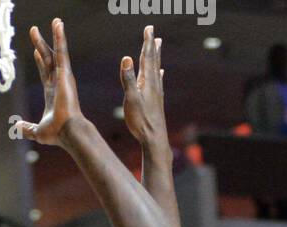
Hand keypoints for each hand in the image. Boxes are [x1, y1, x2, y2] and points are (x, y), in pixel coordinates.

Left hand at [23, 20, 84, 147]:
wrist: (67, 132)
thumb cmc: (56, 134)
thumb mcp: (36, 131)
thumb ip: (26, 128)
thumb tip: (16, 127)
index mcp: (52, 93)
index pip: (45, 72)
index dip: (40, 61)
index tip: (36, 51)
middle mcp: (58, 82)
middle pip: (48, 58)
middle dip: (41, 44)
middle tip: (34, 30)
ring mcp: (62, 76)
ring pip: (57, 51)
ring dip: (55, 35)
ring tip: (55, 20)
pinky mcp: (65, 73)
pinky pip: (61, 51)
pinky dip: (59, 38)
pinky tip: (57, 25)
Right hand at [120, 26, 167, 149]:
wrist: (154, 138)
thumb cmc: (141, 121)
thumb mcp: (131, 99)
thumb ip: (128, 79)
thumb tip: (126, 58)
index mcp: (147, 82)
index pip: (146, 57)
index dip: (147, 42)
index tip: (149, 28)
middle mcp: (154, 84)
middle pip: (153, 60)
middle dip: (152, 46)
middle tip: (153, 33)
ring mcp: (156, 92)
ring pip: (156, 69)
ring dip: (156, 56)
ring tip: (158, 46)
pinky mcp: (157, 101)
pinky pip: (158, 81)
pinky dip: (158, 73)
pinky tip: (161, 73)